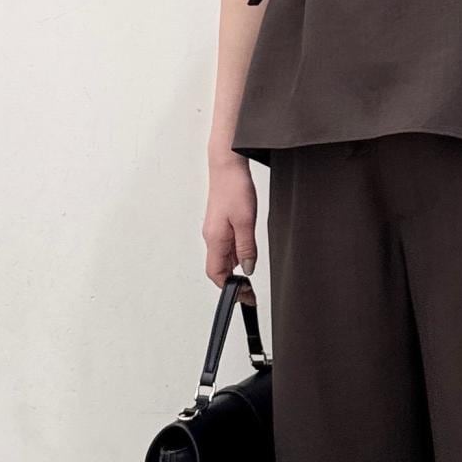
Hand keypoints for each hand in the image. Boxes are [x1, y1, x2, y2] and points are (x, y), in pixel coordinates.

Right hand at [203, 155, 258, 288]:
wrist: (227, 165)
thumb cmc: (234, 187)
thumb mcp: (246, 221)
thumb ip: (246, 248)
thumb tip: (248, 269)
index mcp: (214, 240)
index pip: (216, 274)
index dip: (229, 289)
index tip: (244, 296)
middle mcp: (211, 237)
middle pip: (219, 269)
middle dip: (233, 283)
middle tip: (250, 292)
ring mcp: (214, 231)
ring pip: (223, 258)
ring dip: (235, 270)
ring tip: (250, 277)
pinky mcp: (220, 223)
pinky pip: (226, 246)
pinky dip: (235, 255)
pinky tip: (247, 252)